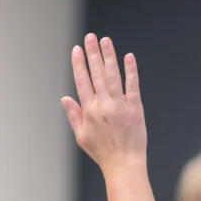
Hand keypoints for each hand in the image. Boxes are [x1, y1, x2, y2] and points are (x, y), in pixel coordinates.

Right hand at [61, 33, 146, 172]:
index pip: (82, 81)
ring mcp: (120, 106)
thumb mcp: (82, 136)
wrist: (124, 164)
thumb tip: (65, 98)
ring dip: (109, 56)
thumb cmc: (102, 152)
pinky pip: (132, 86)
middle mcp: (104, 105)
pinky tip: (128, 57)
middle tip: (90, 37)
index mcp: (89, 111)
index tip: (77, 49)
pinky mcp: (135, 108)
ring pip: (113, 76)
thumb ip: (74, 115)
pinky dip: (130, 71)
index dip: (79, 64)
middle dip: (92, 53)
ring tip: (106, 41)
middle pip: (96, 74)